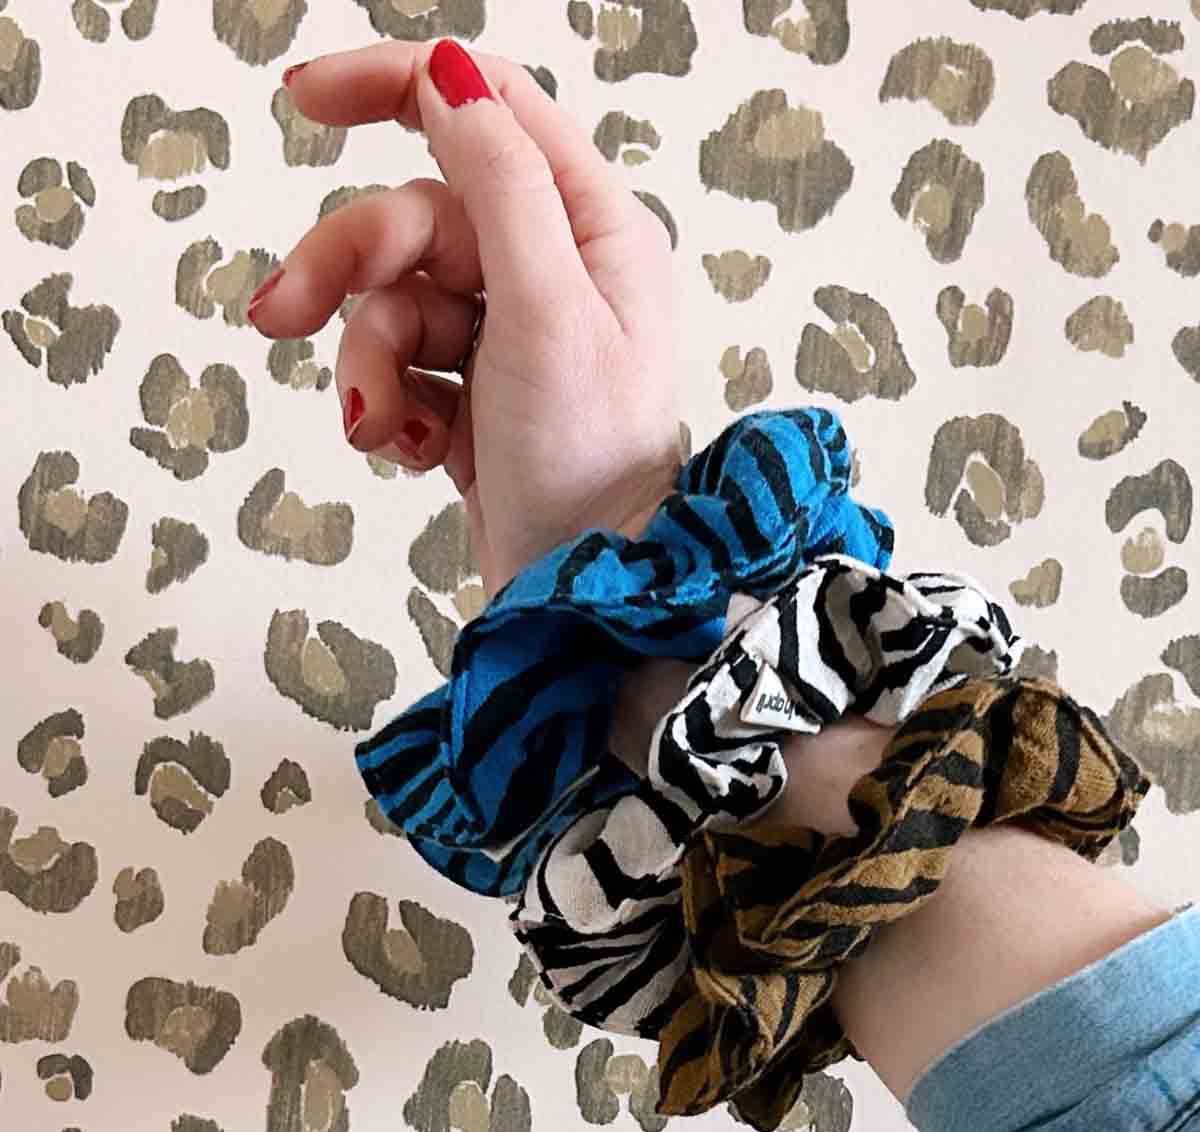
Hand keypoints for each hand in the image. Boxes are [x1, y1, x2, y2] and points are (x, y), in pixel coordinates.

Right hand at [248, 39, 681, 597]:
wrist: (581, 590)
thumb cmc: (589, 462)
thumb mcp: (549, 310)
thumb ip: (504, 185)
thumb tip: (452, 75)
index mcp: (590, 229)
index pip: (488, 110)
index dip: (395, 87)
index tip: (304, 98)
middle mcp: (551, 269)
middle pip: (417, 217)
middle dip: (347, 268)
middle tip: (278, 318)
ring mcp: (508, 333)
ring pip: (393, 300)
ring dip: (369, 363)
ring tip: (384, 426)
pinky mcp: (473, 392)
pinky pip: (400, 366)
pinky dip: (391, 405)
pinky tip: (419, 451)